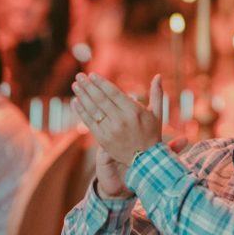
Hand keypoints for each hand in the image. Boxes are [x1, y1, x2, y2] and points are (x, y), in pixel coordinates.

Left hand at [73, 74, 162, 196]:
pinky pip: (89, 123)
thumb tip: (158, 76)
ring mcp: (111, 131)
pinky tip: (75, 102)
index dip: (101, 83)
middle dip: (88, 86)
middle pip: (100, 100)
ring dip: (82, 96)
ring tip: (75, 85)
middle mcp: (121, 120)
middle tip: (79, 76)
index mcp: (134, 111)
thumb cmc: (152, 133)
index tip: (92, 75)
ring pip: (93, 110)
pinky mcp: (103, 140)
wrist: (146, 159)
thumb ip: (157, 93)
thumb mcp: (157, 113)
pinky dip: (81, 112)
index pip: (113, 93)